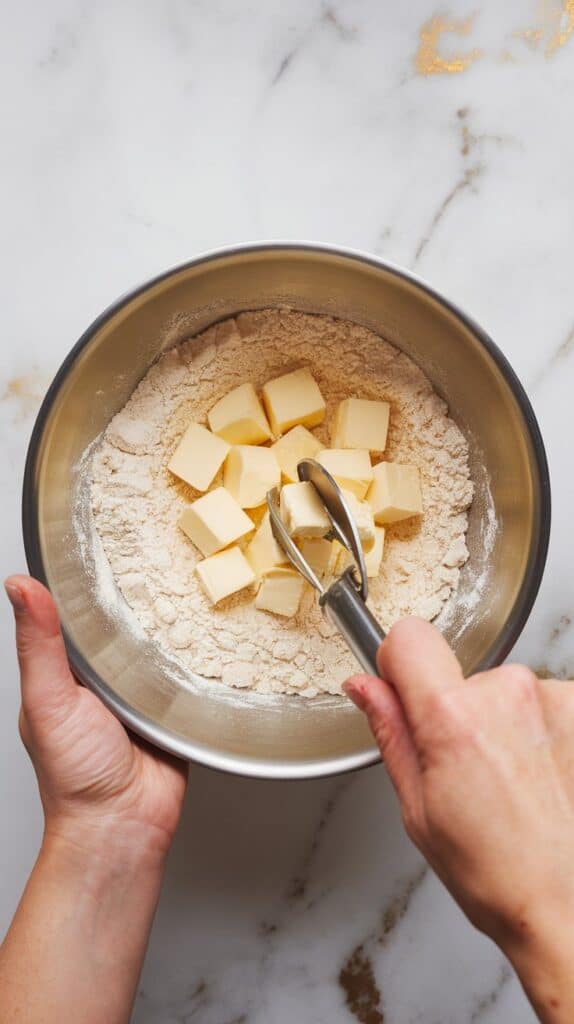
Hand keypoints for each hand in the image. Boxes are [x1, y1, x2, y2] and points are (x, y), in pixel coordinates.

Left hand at [1, 575, 187, 1022]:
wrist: (122, 826)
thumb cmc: (75, 775)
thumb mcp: (47, 700)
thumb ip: (38, 646)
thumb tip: (20, 586)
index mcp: (69, 667)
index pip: (78, 607)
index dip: (90, 573)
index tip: (105, 530)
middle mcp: (107, 673)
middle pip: (126, 619)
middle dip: (143, 587)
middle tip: (165, 542)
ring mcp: (145, 687)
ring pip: (162, 638)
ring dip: (176, 616)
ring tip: (196, 571)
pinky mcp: (179, 702)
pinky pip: (192, 668)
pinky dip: (202, 650)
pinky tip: (216, 624)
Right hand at [344, 619, 573, 1022]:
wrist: (566, 906)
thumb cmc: (497, 874)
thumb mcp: (418, 808)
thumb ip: (391, 731)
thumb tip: (366, 687)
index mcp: (454, 718)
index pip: (410, 637)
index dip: (399, 664)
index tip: (403, 691)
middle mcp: (509, 693)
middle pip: (460, 674)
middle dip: (457, 711)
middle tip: (468, 772)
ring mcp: (555, 698)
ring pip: (503, 691)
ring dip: (503, 724)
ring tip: (511, 783)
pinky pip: (542, 703)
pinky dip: (538, 732)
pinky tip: (540, 778)